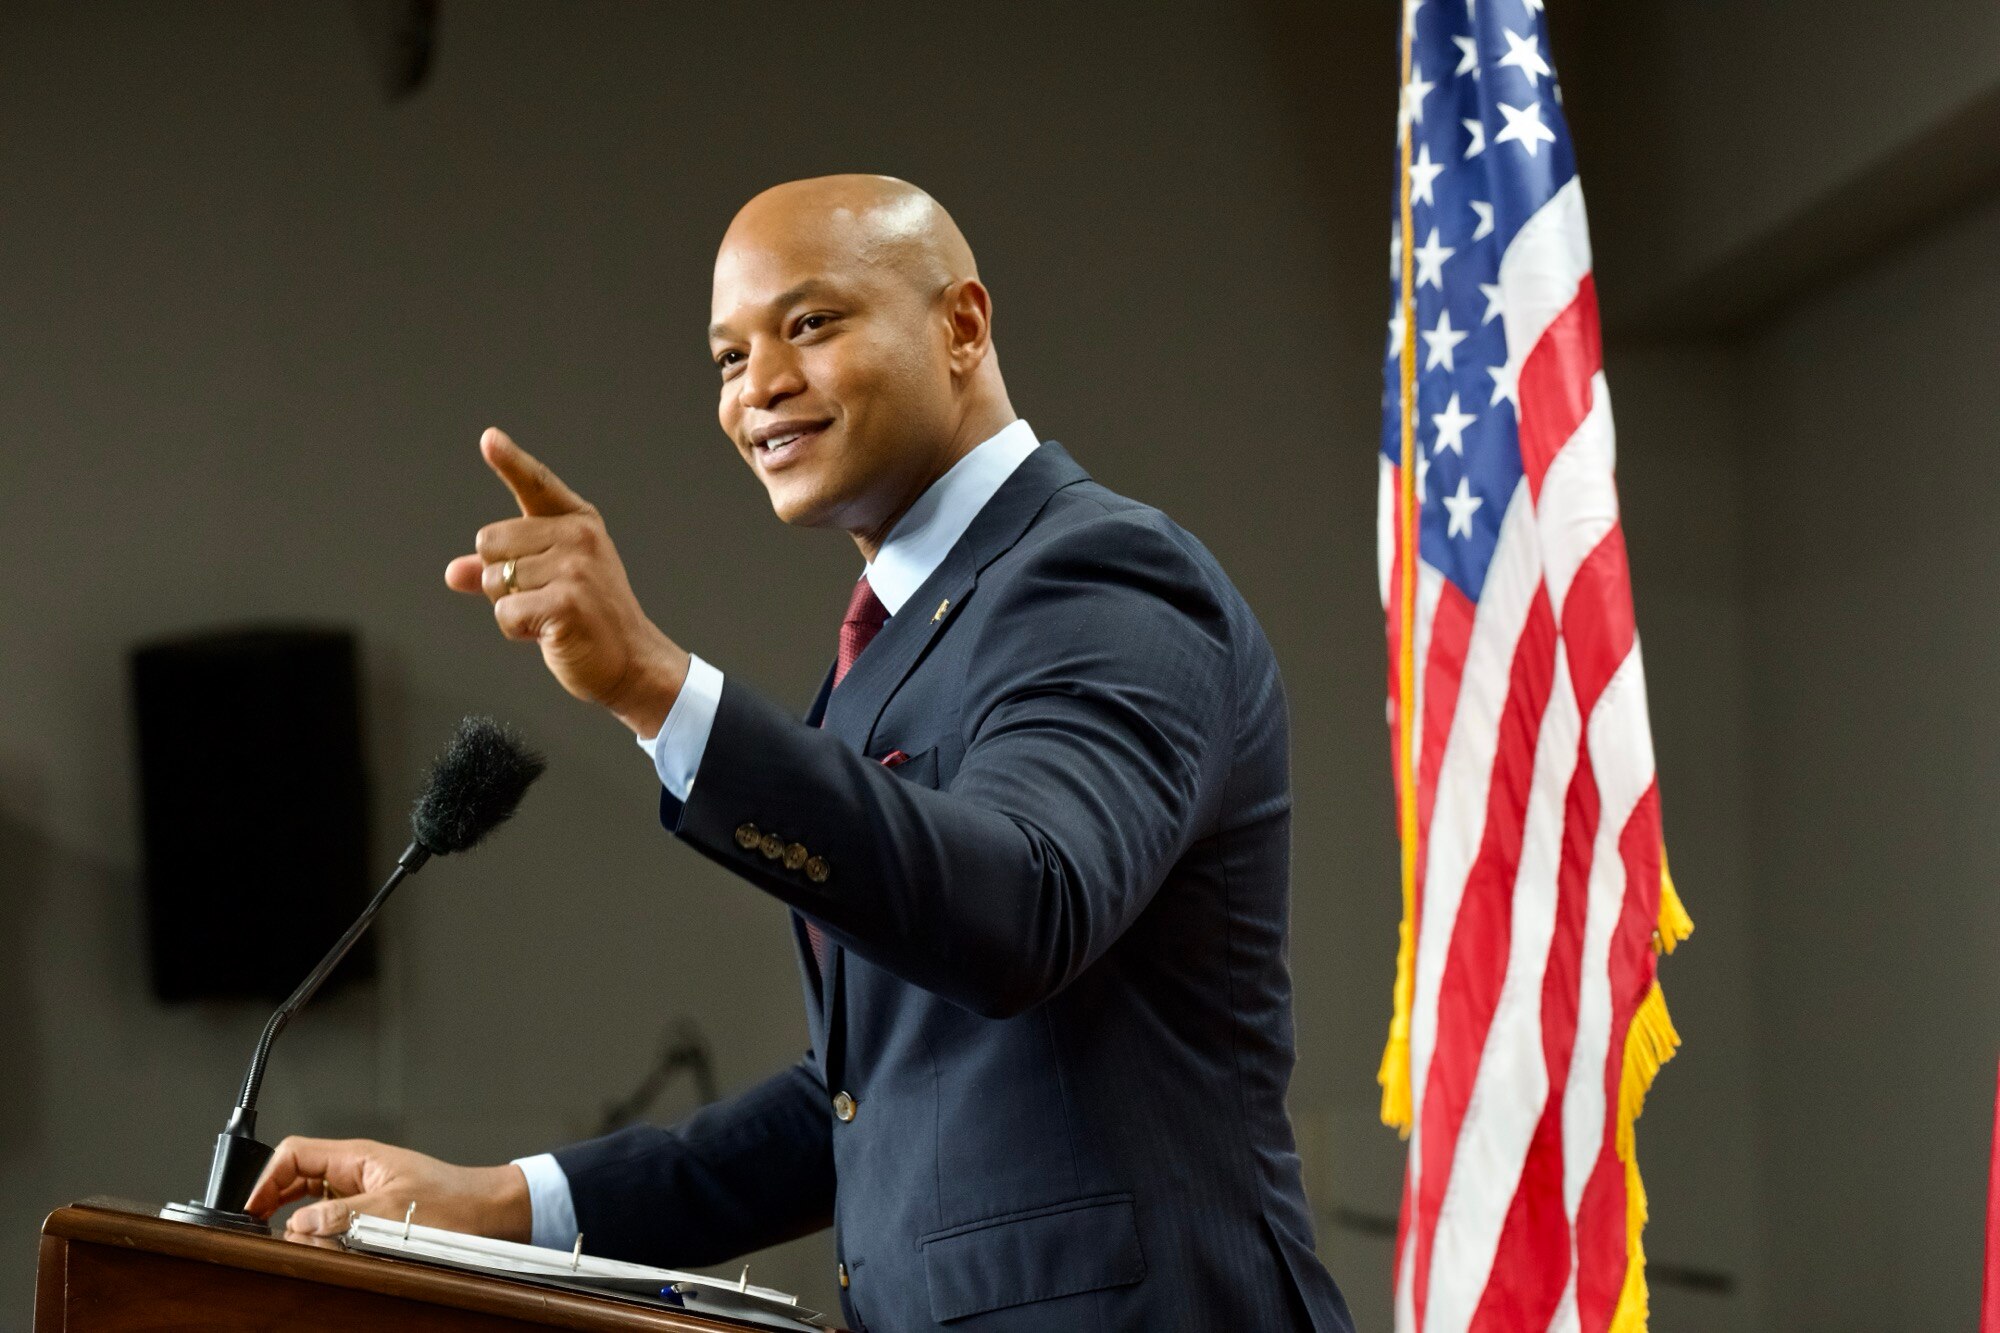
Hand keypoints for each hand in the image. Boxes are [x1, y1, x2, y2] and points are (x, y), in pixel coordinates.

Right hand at [244, 1136, 533, 1241]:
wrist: (488, 1212)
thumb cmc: (454, 1201)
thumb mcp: (392, 1209)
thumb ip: (342, 1215)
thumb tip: (299, 1224)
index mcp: (358, 1156)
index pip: (295, 1154)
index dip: (266, 1178)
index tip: (250, 1207)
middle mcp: (357, 1169)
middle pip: (297, 1176)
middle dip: (272, 1199)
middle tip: (256, 1226)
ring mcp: (363, 1189)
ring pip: (311, 1198)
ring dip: (294, 1217)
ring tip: (283, 1239)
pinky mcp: (372, 1209)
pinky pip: (331, 1216)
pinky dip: (317, 1229)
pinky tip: (314, 1244)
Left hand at [446, 428, 688, 736]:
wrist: (632, 663)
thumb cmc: (589, 622)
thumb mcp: (547, 585)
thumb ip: (502, 570)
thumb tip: (455, 572)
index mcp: (578, 524)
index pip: (536, 485)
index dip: (510, 461)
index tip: (489, 439)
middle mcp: (578, 537)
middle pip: (490, 543)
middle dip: (502, 578)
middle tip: (543, 599)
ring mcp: (574, 567)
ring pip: (495, 580)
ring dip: (511, 608)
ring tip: (549, 617)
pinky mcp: (566, 601)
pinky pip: (505, 612)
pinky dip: (517, 630)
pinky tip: (550, 633)